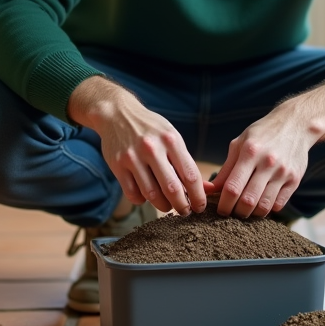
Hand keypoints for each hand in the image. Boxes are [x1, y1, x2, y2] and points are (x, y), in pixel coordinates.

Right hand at [69, 77, 206, 214]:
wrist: (117, 113)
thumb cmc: (151, 129)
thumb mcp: (172, 138)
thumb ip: (186, 163)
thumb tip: (207, 189)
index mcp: (171, 140)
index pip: (190, 175)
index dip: (198, 196)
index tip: (200, 206)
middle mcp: (152, 148)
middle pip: (172, 188)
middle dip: (182, 206)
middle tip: (185, 211)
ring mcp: (132, 157)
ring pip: (151, 194)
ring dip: (163, 206)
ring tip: (167, 206)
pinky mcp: (117, 165)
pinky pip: (133, 194)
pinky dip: (142, 201)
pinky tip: (147, 196)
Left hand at [204, 80, 324, 218]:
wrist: (296, 124)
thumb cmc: (262, 134)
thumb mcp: (240, 143)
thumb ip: (226, 168)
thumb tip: (210, 190)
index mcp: (250, 152)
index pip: (232, 187)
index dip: (223, 204)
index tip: (220, 209)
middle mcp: (268, 163)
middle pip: (248, 201)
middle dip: (236, 212)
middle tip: (232, 212)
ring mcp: (283, 172)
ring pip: (264, 206)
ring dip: (252, 214)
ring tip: (245, 210)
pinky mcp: (295, 180)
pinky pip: (279, 204)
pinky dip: (267, 209)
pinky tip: (261, 203)